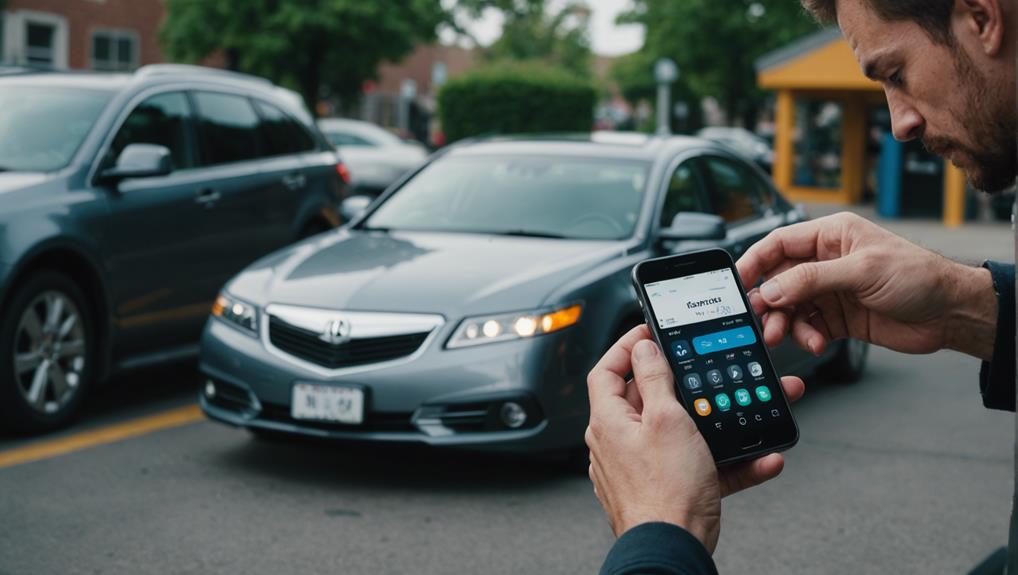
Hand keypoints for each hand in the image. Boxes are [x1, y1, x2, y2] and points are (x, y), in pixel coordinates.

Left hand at [585, 325, 804, 551]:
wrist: (674, 548)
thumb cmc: (665, 490)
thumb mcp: (666, 420)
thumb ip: (654, 380)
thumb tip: (645, 349)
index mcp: (610, 421)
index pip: (606, 370)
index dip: (626, 347)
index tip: (649, 333)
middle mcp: (620, 443)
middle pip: (649, 399)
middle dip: (685, 384)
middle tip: (705, 371)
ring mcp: (643, 467)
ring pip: (683, 433)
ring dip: (717, 424)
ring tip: (746, 413)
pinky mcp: (668, 488)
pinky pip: (701, 466)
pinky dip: (729, 461)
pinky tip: (761, 459)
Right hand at [737, 212, 996, 360]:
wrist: (950, 314)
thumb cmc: (918, 277)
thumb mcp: (861, 271)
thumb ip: (811, 280)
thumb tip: (770, 290)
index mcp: (830, 236)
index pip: (778, 244)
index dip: (754, 262)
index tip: (736, 282)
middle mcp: (826, 261)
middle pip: (778, 280)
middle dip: (768, 302)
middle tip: (762, 322)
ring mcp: (830, 291)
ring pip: (789, 307)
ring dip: (785, 324)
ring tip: (785, 337)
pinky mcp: (837, 318)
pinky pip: (807, 327)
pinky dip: (805, 337)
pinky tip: (815, 342)